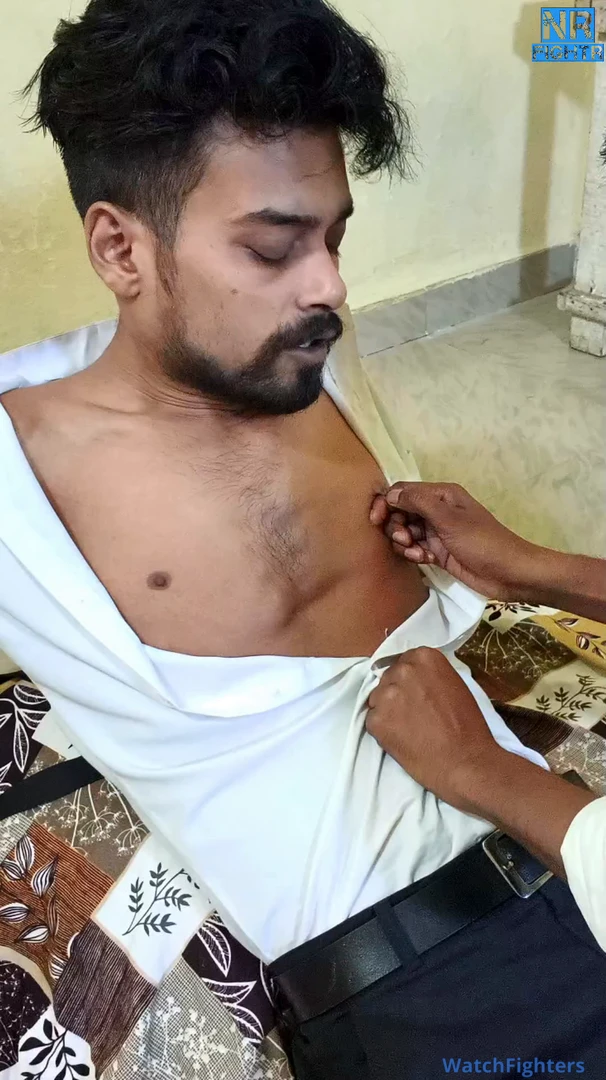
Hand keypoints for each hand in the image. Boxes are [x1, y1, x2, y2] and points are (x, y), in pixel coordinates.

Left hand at [366, 647, 502, 810]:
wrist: (465, 762)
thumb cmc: (468, 726)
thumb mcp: (454, 685)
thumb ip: (430, 676)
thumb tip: (418, 680)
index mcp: (424, 657)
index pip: (404, 662)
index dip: (408, 680)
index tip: (416, 693)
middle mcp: (403, 670)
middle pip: (389, 678)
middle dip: (397, 693)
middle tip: (413, 713)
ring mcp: (387, 695)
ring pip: (378, 699)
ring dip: (388, 711)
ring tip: (408, 728)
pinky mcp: (376, 720)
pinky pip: (373, 720)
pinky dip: (383, 730)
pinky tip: (402, 739)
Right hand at [370, 481, 534, 599]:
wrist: (508, 573)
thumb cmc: (482, 542)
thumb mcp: (449, 519)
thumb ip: (419, 502)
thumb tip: (391, 493)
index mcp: (441, 494)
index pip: (402, 491)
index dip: (386, 503)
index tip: (376, 520)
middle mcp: (436, 509)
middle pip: (399, 512)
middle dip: (396, 527)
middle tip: (405, 540)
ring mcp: (436, 531)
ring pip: (404, 531)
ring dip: (405, 543)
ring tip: (418, 554)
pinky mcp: (437, 551)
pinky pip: (414, 548)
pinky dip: (414, 554)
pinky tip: (425, 560)